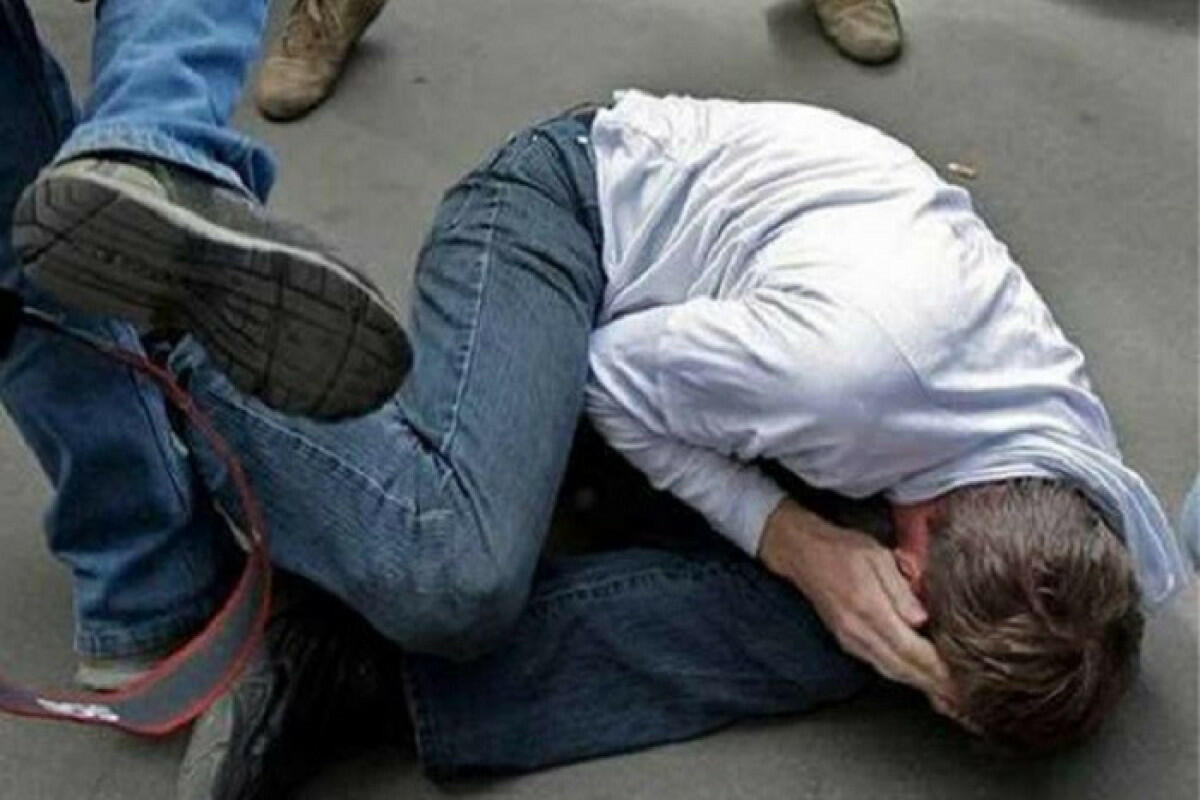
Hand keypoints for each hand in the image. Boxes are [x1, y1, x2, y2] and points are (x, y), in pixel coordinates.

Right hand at [759, 498, 958, 716]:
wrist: (803, 554)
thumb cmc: (842, 549)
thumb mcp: (877, 556)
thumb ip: (900, 589)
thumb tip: (920, 619)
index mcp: (868, 608)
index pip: (909, 648)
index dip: (935, 667)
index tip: (959, 679)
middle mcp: (857, 630)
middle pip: (901, 667)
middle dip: (933, 685)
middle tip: (961, 698)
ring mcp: (850, 639)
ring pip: (890, 670)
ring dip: (919, 685)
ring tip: (945, 696)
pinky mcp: (847, 641)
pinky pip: (879, 665)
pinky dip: (902, 676)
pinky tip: (917, 679)